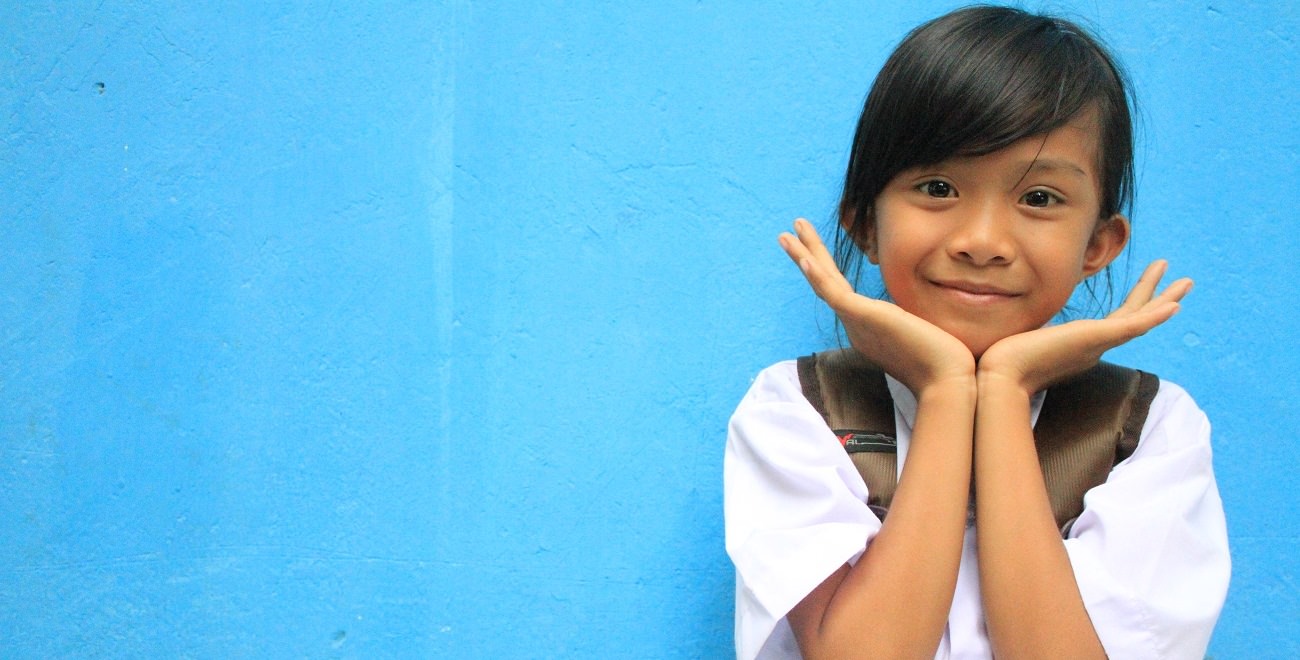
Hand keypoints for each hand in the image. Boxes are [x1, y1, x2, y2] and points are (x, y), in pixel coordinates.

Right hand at [779, 219, 975, 393]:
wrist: (947, 381)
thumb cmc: (944, 362)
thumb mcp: (924, 330)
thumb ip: (914, 319)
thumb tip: (926, 314)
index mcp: (867, 328)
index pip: (839, 291)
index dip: (823, 269)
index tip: (813, 253)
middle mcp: (856, 325)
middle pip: (824, 284)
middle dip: (806, 256)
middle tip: (788, 233)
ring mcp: (856, 322)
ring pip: (822, 283)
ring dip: (804, 256)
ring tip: (786, 233)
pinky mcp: (862, 317)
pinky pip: (833, 293)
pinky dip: (817, 274)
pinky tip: (805, 258)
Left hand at [978, 260, 1192, 393]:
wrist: (998, 377)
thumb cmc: (1001, 364)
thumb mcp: (1021, 340)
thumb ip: (1027, 334)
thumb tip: (1012, 329)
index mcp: (1080, 348)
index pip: (1114, 324)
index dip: (1133, 308)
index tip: (1146, 295)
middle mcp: (1094, 348)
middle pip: (1134, 320)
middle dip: (1158, 300)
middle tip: (1182, 283)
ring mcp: (1097, 344)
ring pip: (1140, 319)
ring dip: (1164, 300)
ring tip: (1185, 281)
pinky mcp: (1096, 339)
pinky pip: (1134, 326)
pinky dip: (1155, 316)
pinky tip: (1175, 305)